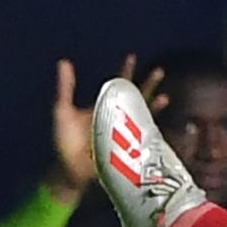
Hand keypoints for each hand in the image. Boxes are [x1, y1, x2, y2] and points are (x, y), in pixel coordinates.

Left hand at [51, 55, 164, 198]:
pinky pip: (142, 137)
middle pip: (136, 97)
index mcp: (103, 105)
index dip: (125, 71)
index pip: (118, 85)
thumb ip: (65, 88)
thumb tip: (63, 62)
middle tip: (159, 71)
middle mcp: (117, 116)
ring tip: (164, 97)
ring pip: (143, 115)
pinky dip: (150, 131)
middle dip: (148, 85)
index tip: (132, 57)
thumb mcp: (62, 111)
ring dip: (153, 107)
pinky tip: (156, 126)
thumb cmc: (65, 141)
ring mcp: (123, 132)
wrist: (68, 170)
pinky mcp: (126, 148)